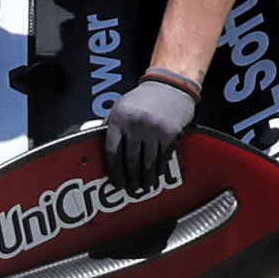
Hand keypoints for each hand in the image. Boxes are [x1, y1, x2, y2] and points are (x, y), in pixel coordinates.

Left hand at [101, 73, 198, 188]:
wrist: (170, 85)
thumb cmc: (142, 99)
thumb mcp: (120, 109)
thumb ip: (113, 129)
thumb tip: (107, 156)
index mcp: (119, 121)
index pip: (112, 152)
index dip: (114, 171)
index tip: (115, 183)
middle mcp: (136, 126)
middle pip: (130, 160)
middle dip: (130, 179)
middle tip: (130, 191)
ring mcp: (154, 130)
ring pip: (148, 161)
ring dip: (145, 178)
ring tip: (144, 188)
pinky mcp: (171, 133)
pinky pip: (163, 156)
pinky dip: (160, 168)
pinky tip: (158, 176)